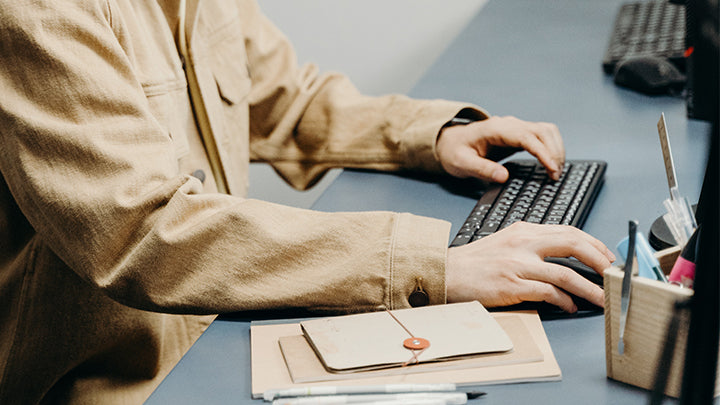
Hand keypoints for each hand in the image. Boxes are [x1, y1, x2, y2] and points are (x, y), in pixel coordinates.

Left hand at [436, 115, 564, 182]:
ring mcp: (515, 128)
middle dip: (554, 152)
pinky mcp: (519, 135)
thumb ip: (482, 169)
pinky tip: (551, 164)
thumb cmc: (454, 151)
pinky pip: (542, 137)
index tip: (552, 168)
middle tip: (555, 176)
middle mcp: (509, 125)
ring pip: (546, 131)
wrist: (450, 142)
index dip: (543, 152)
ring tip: (556, 171)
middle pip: (543, 131)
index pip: (527, 136)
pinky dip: (551, 148)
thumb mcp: (461, 164)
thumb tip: (504, 177)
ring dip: (556, 149)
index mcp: (496, 129)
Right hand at [445, 222, 615, 312]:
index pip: (569, 231)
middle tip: (614, 274)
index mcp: (523, 231)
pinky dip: (565, 301)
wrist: (445, 273)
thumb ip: (531, 245)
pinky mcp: (511, 285)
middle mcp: (523, 244)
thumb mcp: (505, 242)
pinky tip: (570, 307)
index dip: (593, 244)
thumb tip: (561, 256)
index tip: (606, 256)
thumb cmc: (473, 263)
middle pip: (573, 245)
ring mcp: (517, 264)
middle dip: (600, 260)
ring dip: (590, 288)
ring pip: (566, 273)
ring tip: (604, 298)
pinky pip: (548, 293)